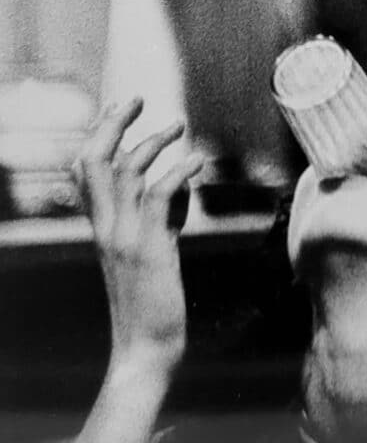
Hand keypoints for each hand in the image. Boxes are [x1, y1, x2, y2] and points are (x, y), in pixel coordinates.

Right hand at [73, 98, 203, 373]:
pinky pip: (157, 195)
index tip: (120, 106)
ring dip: (153, 140)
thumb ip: (162, 214)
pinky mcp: (149, 248)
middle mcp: (106, 227)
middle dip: (112, 122)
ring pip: (124, 170)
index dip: (99, 133)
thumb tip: (182, 182)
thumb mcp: (155, 247)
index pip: (85, 169)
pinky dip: (178, 170)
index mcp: (102, 226)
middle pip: (93, 159)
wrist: (146, 350)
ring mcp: (125, 236)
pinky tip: (197, 161)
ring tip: (179, 126)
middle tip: (137, 99)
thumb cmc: (154, 301)